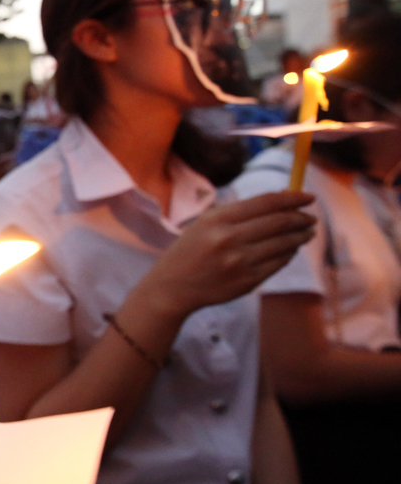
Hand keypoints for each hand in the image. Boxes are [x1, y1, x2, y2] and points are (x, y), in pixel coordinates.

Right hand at [140, 191, 315, 317]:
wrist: (173, 286)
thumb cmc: (191, 249)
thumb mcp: (206, 223)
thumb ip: (240, 212)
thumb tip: (283, 201)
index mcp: (218, 219)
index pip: (266, 203)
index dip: (293, 198)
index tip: (308, 197)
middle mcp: (230, 239)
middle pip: (280, 223)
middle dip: (301, 218)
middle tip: (311, 218)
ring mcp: (240, 262)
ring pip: (284, 244)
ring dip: (300, 237)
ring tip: (307, 233)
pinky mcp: (247, 282)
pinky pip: (278, 263)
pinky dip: (288, 254)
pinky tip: (289, 250)